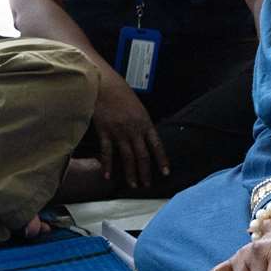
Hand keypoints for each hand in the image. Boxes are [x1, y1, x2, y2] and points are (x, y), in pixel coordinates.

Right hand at [92, 75, 168, 190]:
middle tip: (146, 185)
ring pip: (127, 157)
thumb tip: (144, 138)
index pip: (157, 146)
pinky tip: (108, 176)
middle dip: (145, 172)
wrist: (104, 85)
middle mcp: (134, 130)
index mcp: (145, 123)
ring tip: (133, 185)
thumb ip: (142, 124)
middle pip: (142, 156)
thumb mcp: (138, 107)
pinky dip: (108, 165)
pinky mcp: (105, 132)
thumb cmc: (121, 93)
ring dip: (130, 173)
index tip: (165, 173)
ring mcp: (119, 132)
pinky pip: (107, 153)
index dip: (162, 160)